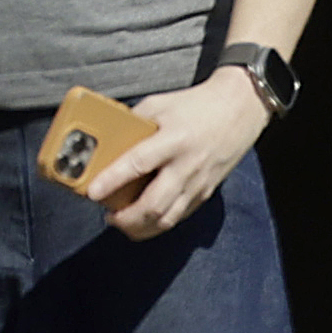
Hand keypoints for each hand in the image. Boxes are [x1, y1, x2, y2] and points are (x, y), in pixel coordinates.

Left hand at [84, 71, 272, 242]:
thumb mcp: (159, 104)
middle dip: (127, 218)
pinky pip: (179, 216)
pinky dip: (158, 223)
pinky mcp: (205, 193)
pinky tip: (144, 219)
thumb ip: (134, 124)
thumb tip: (108, 142)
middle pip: (154, 205)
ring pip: (167, 219)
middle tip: (108, 215)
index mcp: (174, 140)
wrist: (238, 111)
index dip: (112, 181)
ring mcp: (198, 183)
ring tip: (123, 223)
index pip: (138, 164)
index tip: (93, 192)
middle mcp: (187, 166)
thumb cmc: (197, 106)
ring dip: (141, 227)